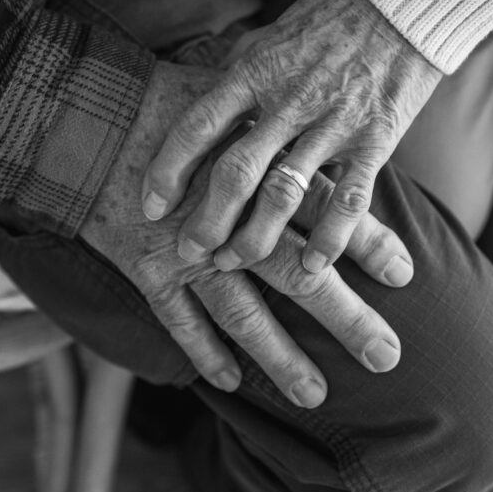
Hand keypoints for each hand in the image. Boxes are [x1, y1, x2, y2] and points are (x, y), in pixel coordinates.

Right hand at [80, 61, 413, 407]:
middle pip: (296, 275)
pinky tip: (228, 383)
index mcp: (257, 174)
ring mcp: (186, 252)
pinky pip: (179, 320)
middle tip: (387, 356)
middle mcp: (229, 220)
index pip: (325, 211)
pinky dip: (202, 351)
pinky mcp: (147, 269)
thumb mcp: (231, 96)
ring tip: (314, 395)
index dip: (367, 243)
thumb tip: (328, 118)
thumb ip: (280, 120)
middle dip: (345, 318)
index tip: (406, 274)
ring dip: (279, 357)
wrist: (86, 118)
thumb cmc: (164, 102)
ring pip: (242, 313)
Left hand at [141, 0, 440, 273]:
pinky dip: (329, 239)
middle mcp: (289, 99)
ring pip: (285, 194)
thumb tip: (195, 97)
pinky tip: (311, 267)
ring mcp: (333, 122)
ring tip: (233, 262)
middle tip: (189, 251)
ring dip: (255, 237)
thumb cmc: (327, 20)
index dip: (168, 169)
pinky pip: (349, 199)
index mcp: (256, 71)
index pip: (198, 125)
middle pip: (235, 172)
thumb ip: (235, 73)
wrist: (402, 2)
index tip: (150, 204)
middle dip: (207, 220)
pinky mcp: (376, 139)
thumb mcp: (268, 37)